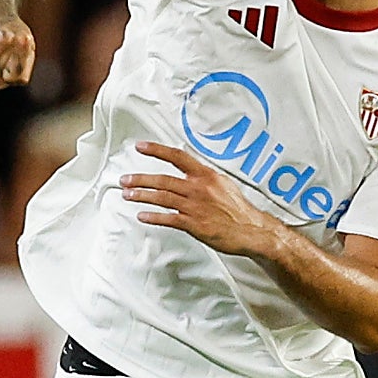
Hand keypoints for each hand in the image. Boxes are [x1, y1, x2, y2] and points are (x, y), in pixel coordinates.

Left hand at [120, 141, 282, 257]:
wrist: (252, 230)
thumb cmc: (238, 209)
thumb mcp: (223, 184)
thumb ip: (204, 177)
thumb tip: (192, 170)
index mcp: (206, 175)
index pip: (178, 157)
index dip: (157, 150)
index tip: (140, 146)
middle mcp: (199, 188)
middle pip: (163, 179)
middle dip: (141, 179)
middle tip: (125, 179)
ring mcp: (195, 207)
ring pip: (162, 198)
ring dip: (142, 196)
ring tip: (128, 195)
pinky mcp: (195, 224)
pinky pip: (169, 219)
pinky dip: (153, 217)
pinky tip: (142, 216)